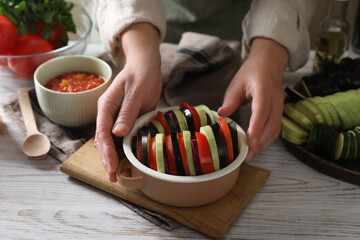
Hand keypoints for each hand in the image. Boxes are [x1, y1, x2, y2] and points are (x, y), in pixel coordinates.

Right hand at [95, 23, 161, 181]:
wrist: (146, 68)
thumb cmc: (141, 75)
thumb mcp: (136, 92)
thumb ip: (127, 111)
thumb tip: (118, 133)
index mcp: (106, 106)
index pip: (103, 132)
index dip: (107, 151)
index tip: (112, 166)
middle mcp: (109, 115)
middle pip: (104, 141)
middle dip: (108, 160)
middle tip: (114, 178)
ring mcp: (117, 119)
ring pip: (112, 142)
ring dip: (115, 158)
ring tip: (121, 175)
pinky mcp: (127, 122)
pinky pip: (124, 139)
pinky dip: (126, 151)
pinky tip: (130, 162)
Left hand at [218, 38, 288, 161]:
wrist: (269, 63)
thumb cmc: (252, 72)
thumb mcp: (237, 82)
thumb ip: (230, 100)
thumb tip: (221, 115)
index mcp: (263, 90)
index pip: (261, 111)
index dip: (256, 128)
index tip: (249, 143)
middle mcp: (275, 100)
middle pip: (271, 126)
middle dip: (259, 143)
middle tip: (246, 156)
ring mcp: (279, 107)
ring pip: (275, 130)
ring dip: (263, 145)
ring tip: (250, 155)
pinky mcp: (279, 112)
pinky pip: (275, 129)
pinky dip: (266, 140)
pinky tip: (256, 147)